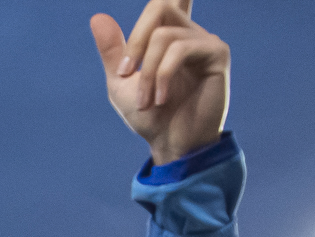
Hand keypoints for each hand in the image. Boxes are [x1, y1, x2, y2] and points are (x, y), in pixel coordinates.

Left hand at [92, 2, 228, 165]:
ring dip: (146, 73)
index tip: (157, 21)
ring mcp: (205, 40)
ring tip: (145, 101)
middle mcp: (189, 32)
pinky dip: (161, 75)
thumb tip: (97, 17)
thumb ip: (113, 50)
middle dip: (134, 42)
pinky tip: (161, 99)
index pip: (165, 1)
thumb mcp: (121, 82)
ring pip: (163, 37)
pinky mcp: (217, 53)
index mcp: (168, 35)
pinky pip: (180, 50)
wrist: (170, 143)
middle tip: (125, 73)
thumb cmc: (149, 114)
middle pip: (159, 6)